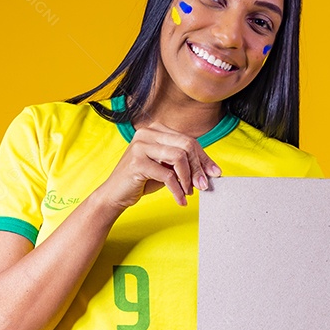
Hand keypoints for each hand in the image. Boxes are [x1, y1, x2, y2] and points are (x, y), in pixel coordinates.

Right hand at [97, 124, 221, 209]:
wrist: (115, 194)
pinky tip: (180, 200)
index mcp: (156, 129)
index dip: (204, 158)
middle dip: (198, 168)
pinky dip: (177, 190)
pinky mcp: (137, 162)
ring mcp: (140, 146)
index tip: (214, 173)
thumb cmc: (142, 180)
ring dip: (188, 178)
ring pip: (179, 157)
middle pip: (186, 145)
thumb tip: (211, 171)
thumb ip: (185, 164)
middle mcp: (147, 133)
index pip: (188, 140)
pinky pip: (167, 176)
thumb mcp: (167, 168)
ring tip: (189, 192)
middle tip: (203, 185)